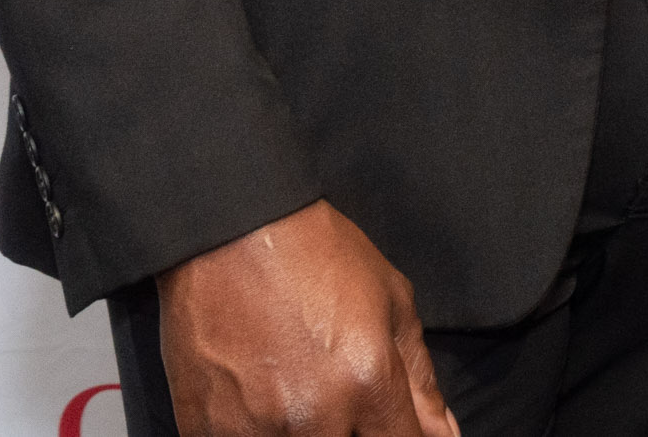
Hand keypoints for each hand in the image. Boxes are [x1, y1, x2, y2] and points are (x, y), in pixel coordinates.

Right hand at [154, 199, 456, 436]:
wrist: (232, 231)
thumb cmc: (315, 256)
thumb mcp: (392, 302)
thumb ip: (420, 380)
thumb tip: (443, 434)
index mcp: (366, 384)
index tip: (392, 425)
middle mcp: (313, 417)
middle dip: (353, 430)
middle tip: (339, 391)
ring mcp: (253, 429)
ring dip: (305, 430)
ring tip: (295, 386)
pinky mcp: (204, 429)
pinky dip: (258, 430)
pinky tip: (260, 396)